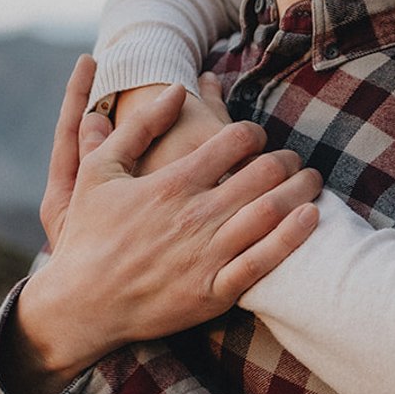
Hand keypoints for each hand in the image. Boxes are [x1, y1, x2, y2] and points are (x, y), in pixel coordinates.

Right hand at [5, 59, 322, 393]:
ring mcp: (208, 255)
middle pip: (263, 174)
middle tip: (294, 158)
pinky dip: (294, 237)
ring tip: (312, 180)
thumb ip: (139, 127)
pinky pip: (265, 261)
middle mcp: (195, 216)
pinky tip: (311, 218)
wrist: (82, 304)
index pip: (233, 142)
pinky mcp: (215, 291)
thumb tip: (175, 89)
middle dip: (287, 160)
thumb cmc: (90, 234)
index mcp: (172, 183)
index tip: (257, 137)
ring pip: (271, 212)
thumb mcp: (100, 172)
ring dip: (301, 190)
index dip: (254, 133)